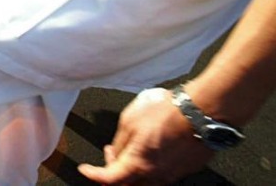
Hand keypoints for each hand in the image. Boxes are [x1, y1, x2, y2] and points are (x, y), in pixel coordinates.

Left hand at [78, 89, 215, 183]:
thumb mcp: (129, 120)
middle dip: (113, 175)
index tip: (86, 170)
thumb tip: (115, 153)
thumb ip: (119, 142)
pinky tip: (149, 150)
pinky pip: (162, 174)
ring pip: (146, 182)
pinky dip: (150, 167)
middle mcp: (156, 175)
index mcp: (138, 164)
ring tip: (128, 152)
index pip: (108, 179)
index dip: (93, 175)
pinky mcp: (185, 169)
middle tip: (109, 157)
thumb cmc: (168, 112)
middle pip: (128, 185)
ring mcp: (172, 174)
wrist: (202, 111)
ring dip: (132, 171)